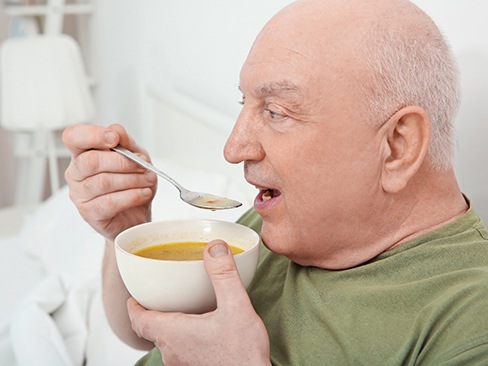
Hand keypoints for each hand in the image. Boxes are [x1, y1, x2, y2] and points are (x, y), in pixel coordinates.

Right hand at [62, 123, 156, 240]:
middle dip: (123, 162)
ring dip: (132, 180)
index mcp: (83, 153)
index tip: (114, 139)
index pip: (73, 137)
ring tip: (148, 180)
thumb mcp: (136, 157)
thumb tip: (115, 131)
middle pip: (91, 161)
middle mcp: (76, 172)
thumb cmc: (133, 183)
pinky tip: (143, 193)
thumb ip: (126, 143)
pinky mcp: (89, 212)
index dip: (92, 135)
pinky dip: (132, 196)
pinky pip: (109, 202)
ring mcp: (79, 194)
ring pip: (103, 182)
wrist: (138, 213)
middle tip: (143, 166)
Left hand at [127, 240, 270, 365]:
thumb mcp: (236, 307)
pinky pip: (182, 350)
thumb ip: (223, 275)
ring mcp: (183, 365)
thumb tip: (214, 247)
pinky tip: (205, 329)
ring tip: (185, 308)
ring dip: (171, 324)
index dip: (133, 306)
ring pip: (167, 341)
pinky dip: (185, 336)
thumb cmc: (242, 356)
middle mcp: (172, 352)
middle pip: (151, 330)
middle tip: (163, 295)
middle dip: (154, 311)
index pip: (138, 320)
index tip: (134, 294)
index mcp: (172, 334)